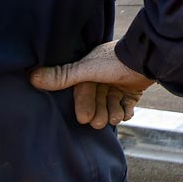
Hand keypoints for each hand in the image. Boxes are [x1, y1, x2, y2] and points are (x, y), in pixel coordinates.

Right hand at [29, 40, 153, 128]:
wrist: (150, 59)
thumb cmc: (116, 61)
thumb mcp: (86, 69)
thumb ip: (63, 76)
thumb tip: (32, 77)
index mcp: (91, 69)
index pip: (82, 91)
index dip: (83, 105)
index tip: (84, 118)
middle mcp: (104, 77)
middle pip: (96, 102)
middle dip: (99, 113)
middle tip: (101, 122)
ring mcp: (119, 84)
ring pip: (110, 106)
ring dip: (113, 113)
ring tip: (116, 114)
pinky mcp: (133, 90)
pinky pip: (126, 106)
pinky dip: (126, 111)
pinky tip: (127, 111)